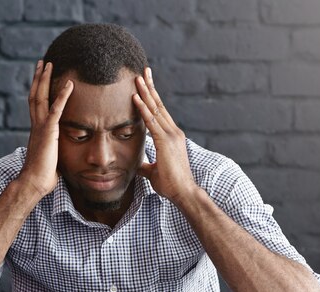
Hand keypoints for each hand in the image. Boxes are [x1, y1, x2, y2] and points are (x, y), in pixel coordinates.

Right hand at [20, 61, 72, 196]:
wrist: (34, 182)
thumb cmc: (43, 176)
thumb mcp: (51, 159)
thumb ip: (55, 152)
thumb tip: (61, 158)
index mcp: (37, 131)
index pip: (36, 106)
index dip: (38, 90)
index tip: (41, 79)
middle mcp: (36, 125)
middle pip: (35, 95)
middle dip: (38, 78)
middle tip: (42, 63)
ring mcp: (41, 127)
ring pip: (41, 97)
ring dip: (45, 79)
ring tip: (49, 64)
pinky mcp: (49, 131)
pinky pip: (56, 109)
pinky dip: (63, 95)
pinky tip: (70, 84)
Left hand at [133, 67, 197, 204]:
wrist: (183, 192)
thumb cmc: (171, 184)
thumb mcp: (153, 171)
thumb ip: (145, 164)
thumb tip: (137, 164)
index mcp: (172, 137)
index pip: (160, 113)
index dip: (152, 98)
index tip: (146, 84)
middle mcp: (173, 132)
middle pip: (159, 105)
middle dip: (150, 87)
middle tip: (143, 71)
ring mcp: (171, 135)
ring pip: (156, 109)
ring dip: (145, 93)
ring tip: (137, 78)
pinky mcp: (165, 141)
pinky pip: (151, 121)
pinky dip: (143, 109)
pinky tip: (136, 98)